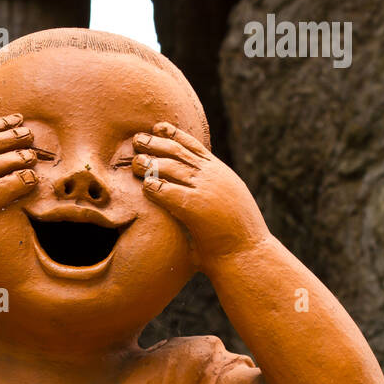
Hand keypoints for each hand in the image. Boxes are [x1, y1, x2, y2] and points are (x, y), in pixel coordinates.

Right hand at [0, 113, 37, 248]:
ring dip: (25, 157)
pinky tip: (33, 180)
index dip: (4, 122)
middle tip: (30, 136)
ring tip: (34, 158)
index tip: (17, 119)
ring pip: (11, 159)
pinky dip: (26, 180)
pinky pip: (15, 183)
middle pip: (2, 139)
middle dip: (19, 136)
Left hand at [132, 123, 268, 268]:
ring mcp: (205, 189)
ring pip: (171, 167)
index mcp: (221, 174)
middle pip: (179, 152)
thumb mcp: (227, 208)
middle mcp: (213, 176)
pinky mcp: (195, 206)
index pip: (194, 147)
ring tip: (134, 161)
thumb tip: (201, 202)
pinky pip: (167, 191)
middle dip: (156, 143)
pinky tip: (143, 187)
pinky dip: (153, 187)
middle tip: (137, 139)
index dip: (174, 135)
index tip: (158, 128)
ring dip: (150, 163)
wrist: (248, 255)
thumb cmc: (237, 240)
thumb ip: (211, 198)